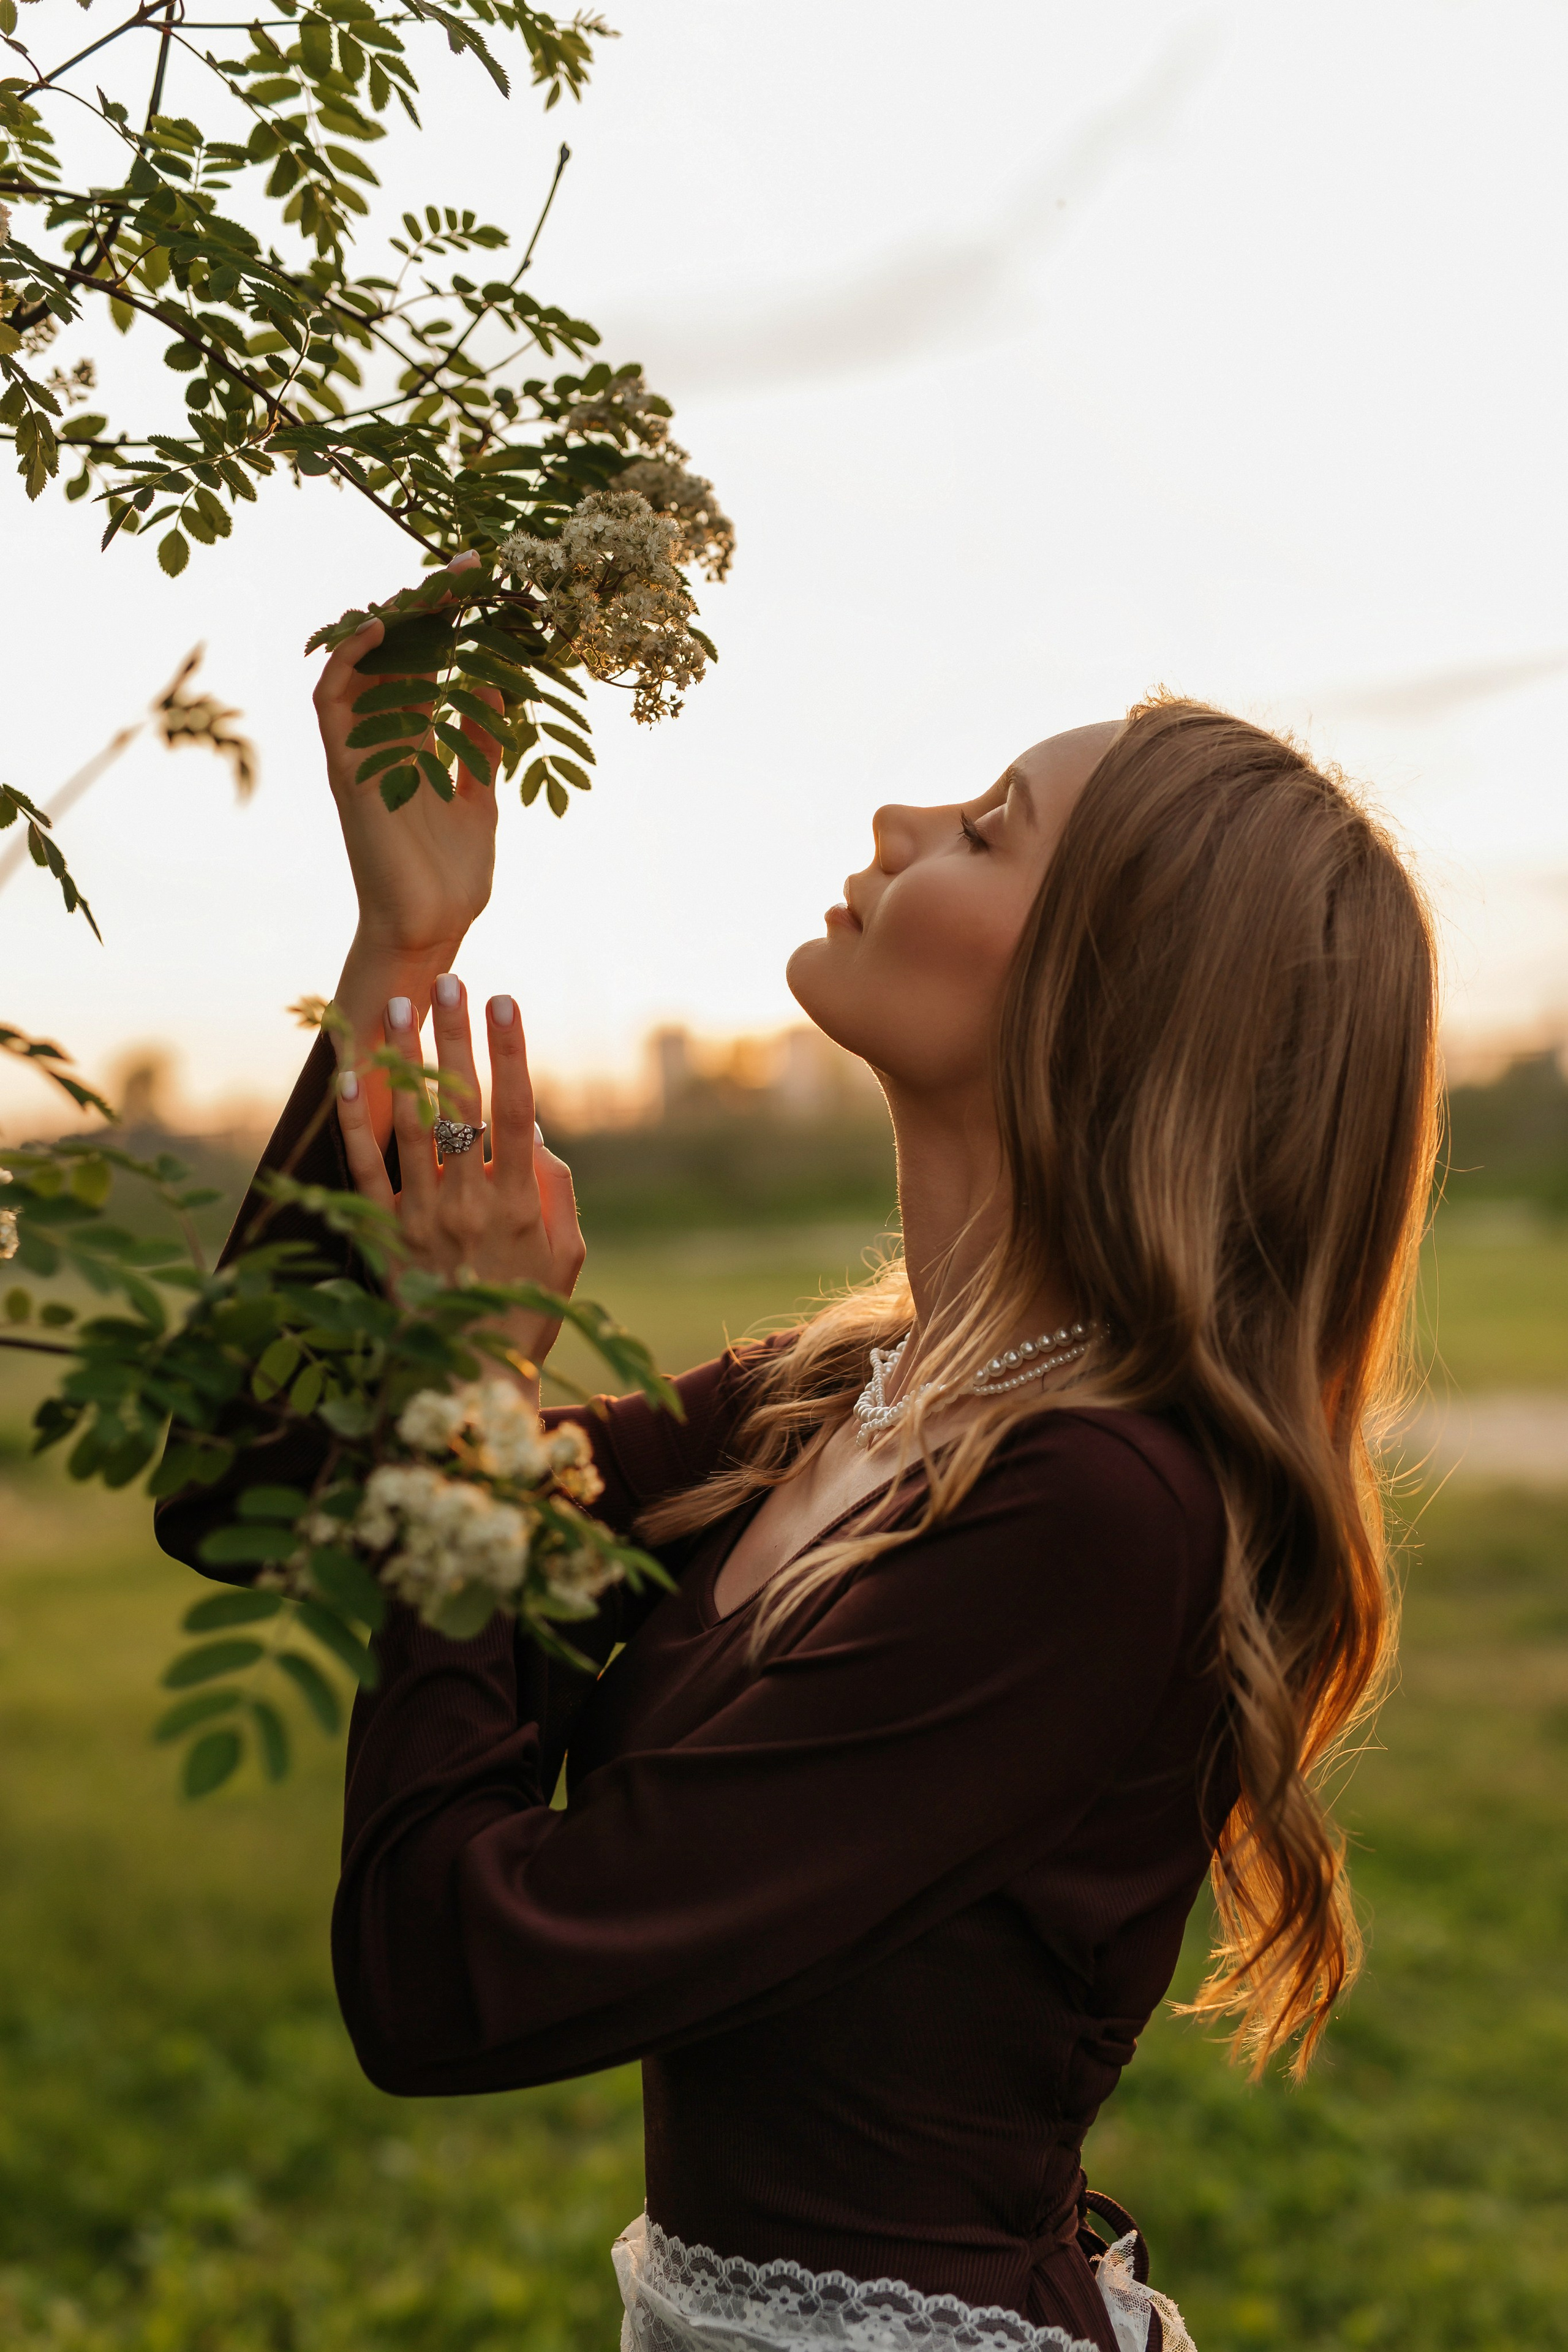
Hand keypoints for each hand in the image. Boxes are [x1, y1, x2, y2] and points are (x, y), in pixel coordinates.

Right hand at [314, 556, 502, 967]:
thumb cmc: (451, 876)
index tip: (492, 586)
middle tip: (470, 567)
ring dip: (392, 619)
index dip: (454, 623)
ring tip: (431, 585)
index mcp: (417, 743)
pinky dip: (347, 661)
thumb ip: (482, 745)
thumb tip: (501, 689)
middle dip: (429, 607)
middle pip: (398, 652)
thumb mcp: (481, 797)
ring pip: (362, 664)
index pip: (429, 664)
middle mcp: (385, 739)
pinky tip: (377, 627)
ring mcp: (363, 752)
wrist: (429, 928)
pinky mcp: (347, 770)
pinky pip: (331, 703)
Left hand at [335, 976, 584, 1400]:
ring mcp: (420, 1217)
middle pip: (460, 1105)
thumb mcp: (566, 1254)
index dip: (511, 1053)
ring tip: (400, 1007)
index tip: (505, 1002)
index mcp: (517, 1206)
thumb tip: (533, 1128)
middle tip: (449, 981)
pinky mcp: (383, 1232)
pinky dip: (354, 1121)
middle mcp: (466, 1203)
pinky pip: (364, 1167)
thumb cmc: (530, 1310)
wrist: (468, 1374)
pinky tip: (350, 1075)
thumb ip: (555, 1189)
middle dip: (456, 1038)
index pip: (515, 1112)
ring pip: (410, 1124)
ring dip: (407, 1062)